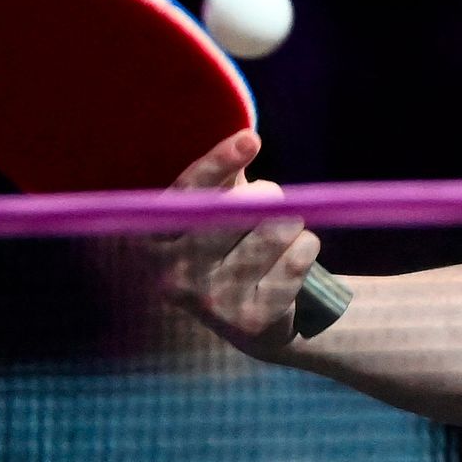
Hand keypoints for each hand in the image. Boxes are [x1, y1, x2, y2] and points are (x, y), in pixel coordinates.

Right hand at [153, 129, 319, 352]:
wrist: (251, 320)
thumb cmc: (231, 246)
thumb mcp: (218, 208)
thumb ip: (225, 177)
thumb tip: (245, 141)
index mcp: (154, 240)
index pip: (188, 194)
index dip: (218, 163)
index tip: (250, 140)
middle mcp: (173, 275)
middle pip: (237, 211)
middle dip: (266, 194)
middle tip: (269, 200)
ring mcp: (211, 303)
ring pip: (275, 230)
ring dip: (291, 222)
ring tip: (283, 231)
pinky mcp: (252, 321)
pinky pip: (298, 258)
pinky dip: (307, 246)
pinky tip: (294, 256)